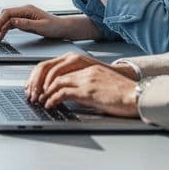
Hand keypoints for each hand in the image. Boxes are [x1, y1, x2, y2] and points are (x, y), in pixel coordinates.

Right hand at [0, 4, 66, 39]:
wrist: (62, 28)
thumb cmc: (54, 26)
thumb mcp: (41, 27)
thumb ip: (26, 24)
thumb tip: (13, 21)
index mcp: (27, 10)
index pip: (8, 13)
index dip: (0, 22)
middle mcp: (24, 11)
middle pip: (6, 15)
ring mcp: (24, 16)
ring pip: (7, 20)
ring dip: (0, 27)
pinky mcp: (24, 21)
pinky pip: (12, 24)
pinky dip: (6, 29)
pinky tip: (2, 35)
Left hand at [24, 52, 138, 117]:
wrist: (136, 95)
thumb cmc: (121, 92)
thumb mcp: (98, 82)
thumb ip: (82, 82)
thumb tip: (65, 93)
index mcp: (85, 64)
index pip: (55, 64)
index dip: (41, 75)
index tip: (35, 86)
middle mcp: (83, 68)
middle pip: (50, 70)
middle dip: (37, 83)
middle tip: (32, 94)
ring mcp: (85, 78)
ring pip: (54, 81)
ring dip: (43, 92)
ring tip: (38, 101)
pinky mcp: (88, 90)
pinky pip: (63, 92)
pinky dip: (52, 99)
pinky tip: (50, 105)